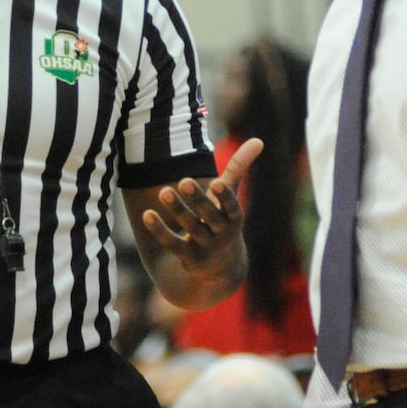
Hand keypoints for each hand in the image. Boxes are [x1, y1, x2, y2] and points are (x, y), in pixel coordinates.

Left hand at [139, 137, 263, 274]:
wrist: (222, 268)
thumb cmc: (224, 220)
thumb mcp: (231, 197)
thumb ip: (239, 168)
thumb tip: (258, 139)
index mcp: (234, 218)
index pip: (231, 207)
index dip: (225, 197)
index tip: (217, 183)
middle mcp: (222, 233)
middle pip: (209, 216)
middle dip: (198, 199)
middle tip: (184, 180)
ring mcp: (205, 246)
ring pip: (191, 227)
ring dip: (177, 210)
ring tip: (163, 191)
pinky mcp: (188, 257)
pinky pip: (173, 243)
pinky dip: (160, 230)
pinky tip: (147, 214)